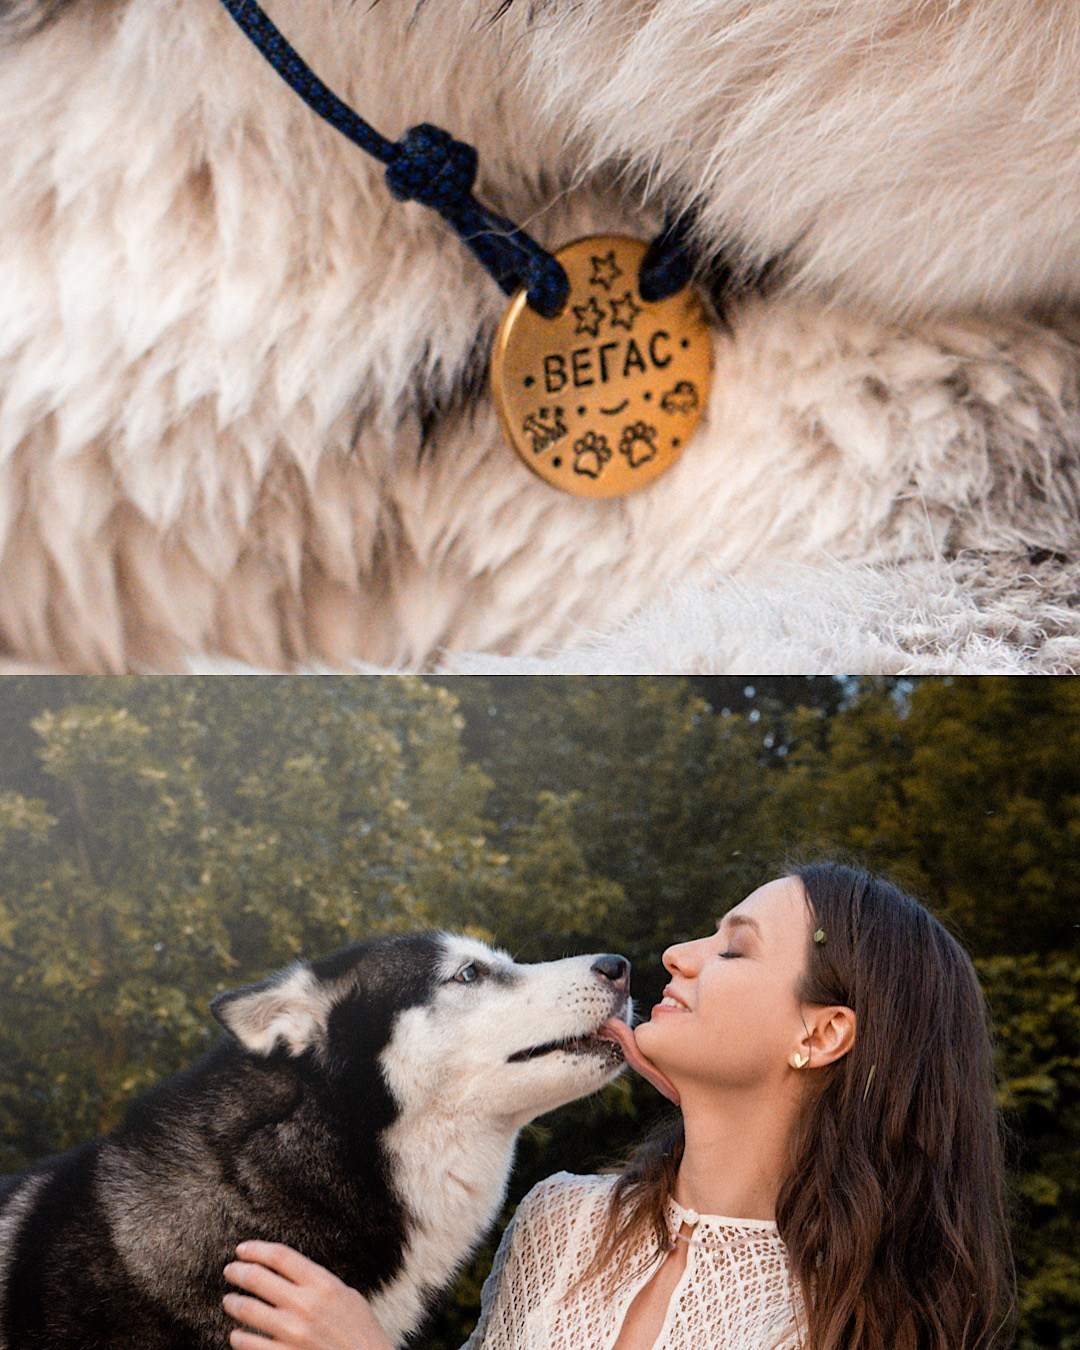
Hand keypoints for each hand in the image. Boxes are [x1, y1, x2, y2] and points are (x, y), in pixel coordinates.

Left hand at [223, 1241, 394, 1349]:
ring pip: (250, 1311)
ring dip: (235, 1304)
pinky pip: (251, 1345)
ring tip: (229, 1300)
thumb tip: (290, 1273)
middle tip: (229, 1270)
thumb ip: (318, 1283)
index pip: (280, 1257)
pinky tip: (236, 1335)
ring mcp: (293, 1333)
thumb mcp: (346, 1296)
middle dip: (239, 1272)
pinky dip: (239, 1338)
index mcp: (322, 1284)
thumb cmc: (360, 1331)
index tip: (242, 1249)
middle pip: (260, 1279)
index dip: (257, 1250)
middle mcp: (305, 1305)